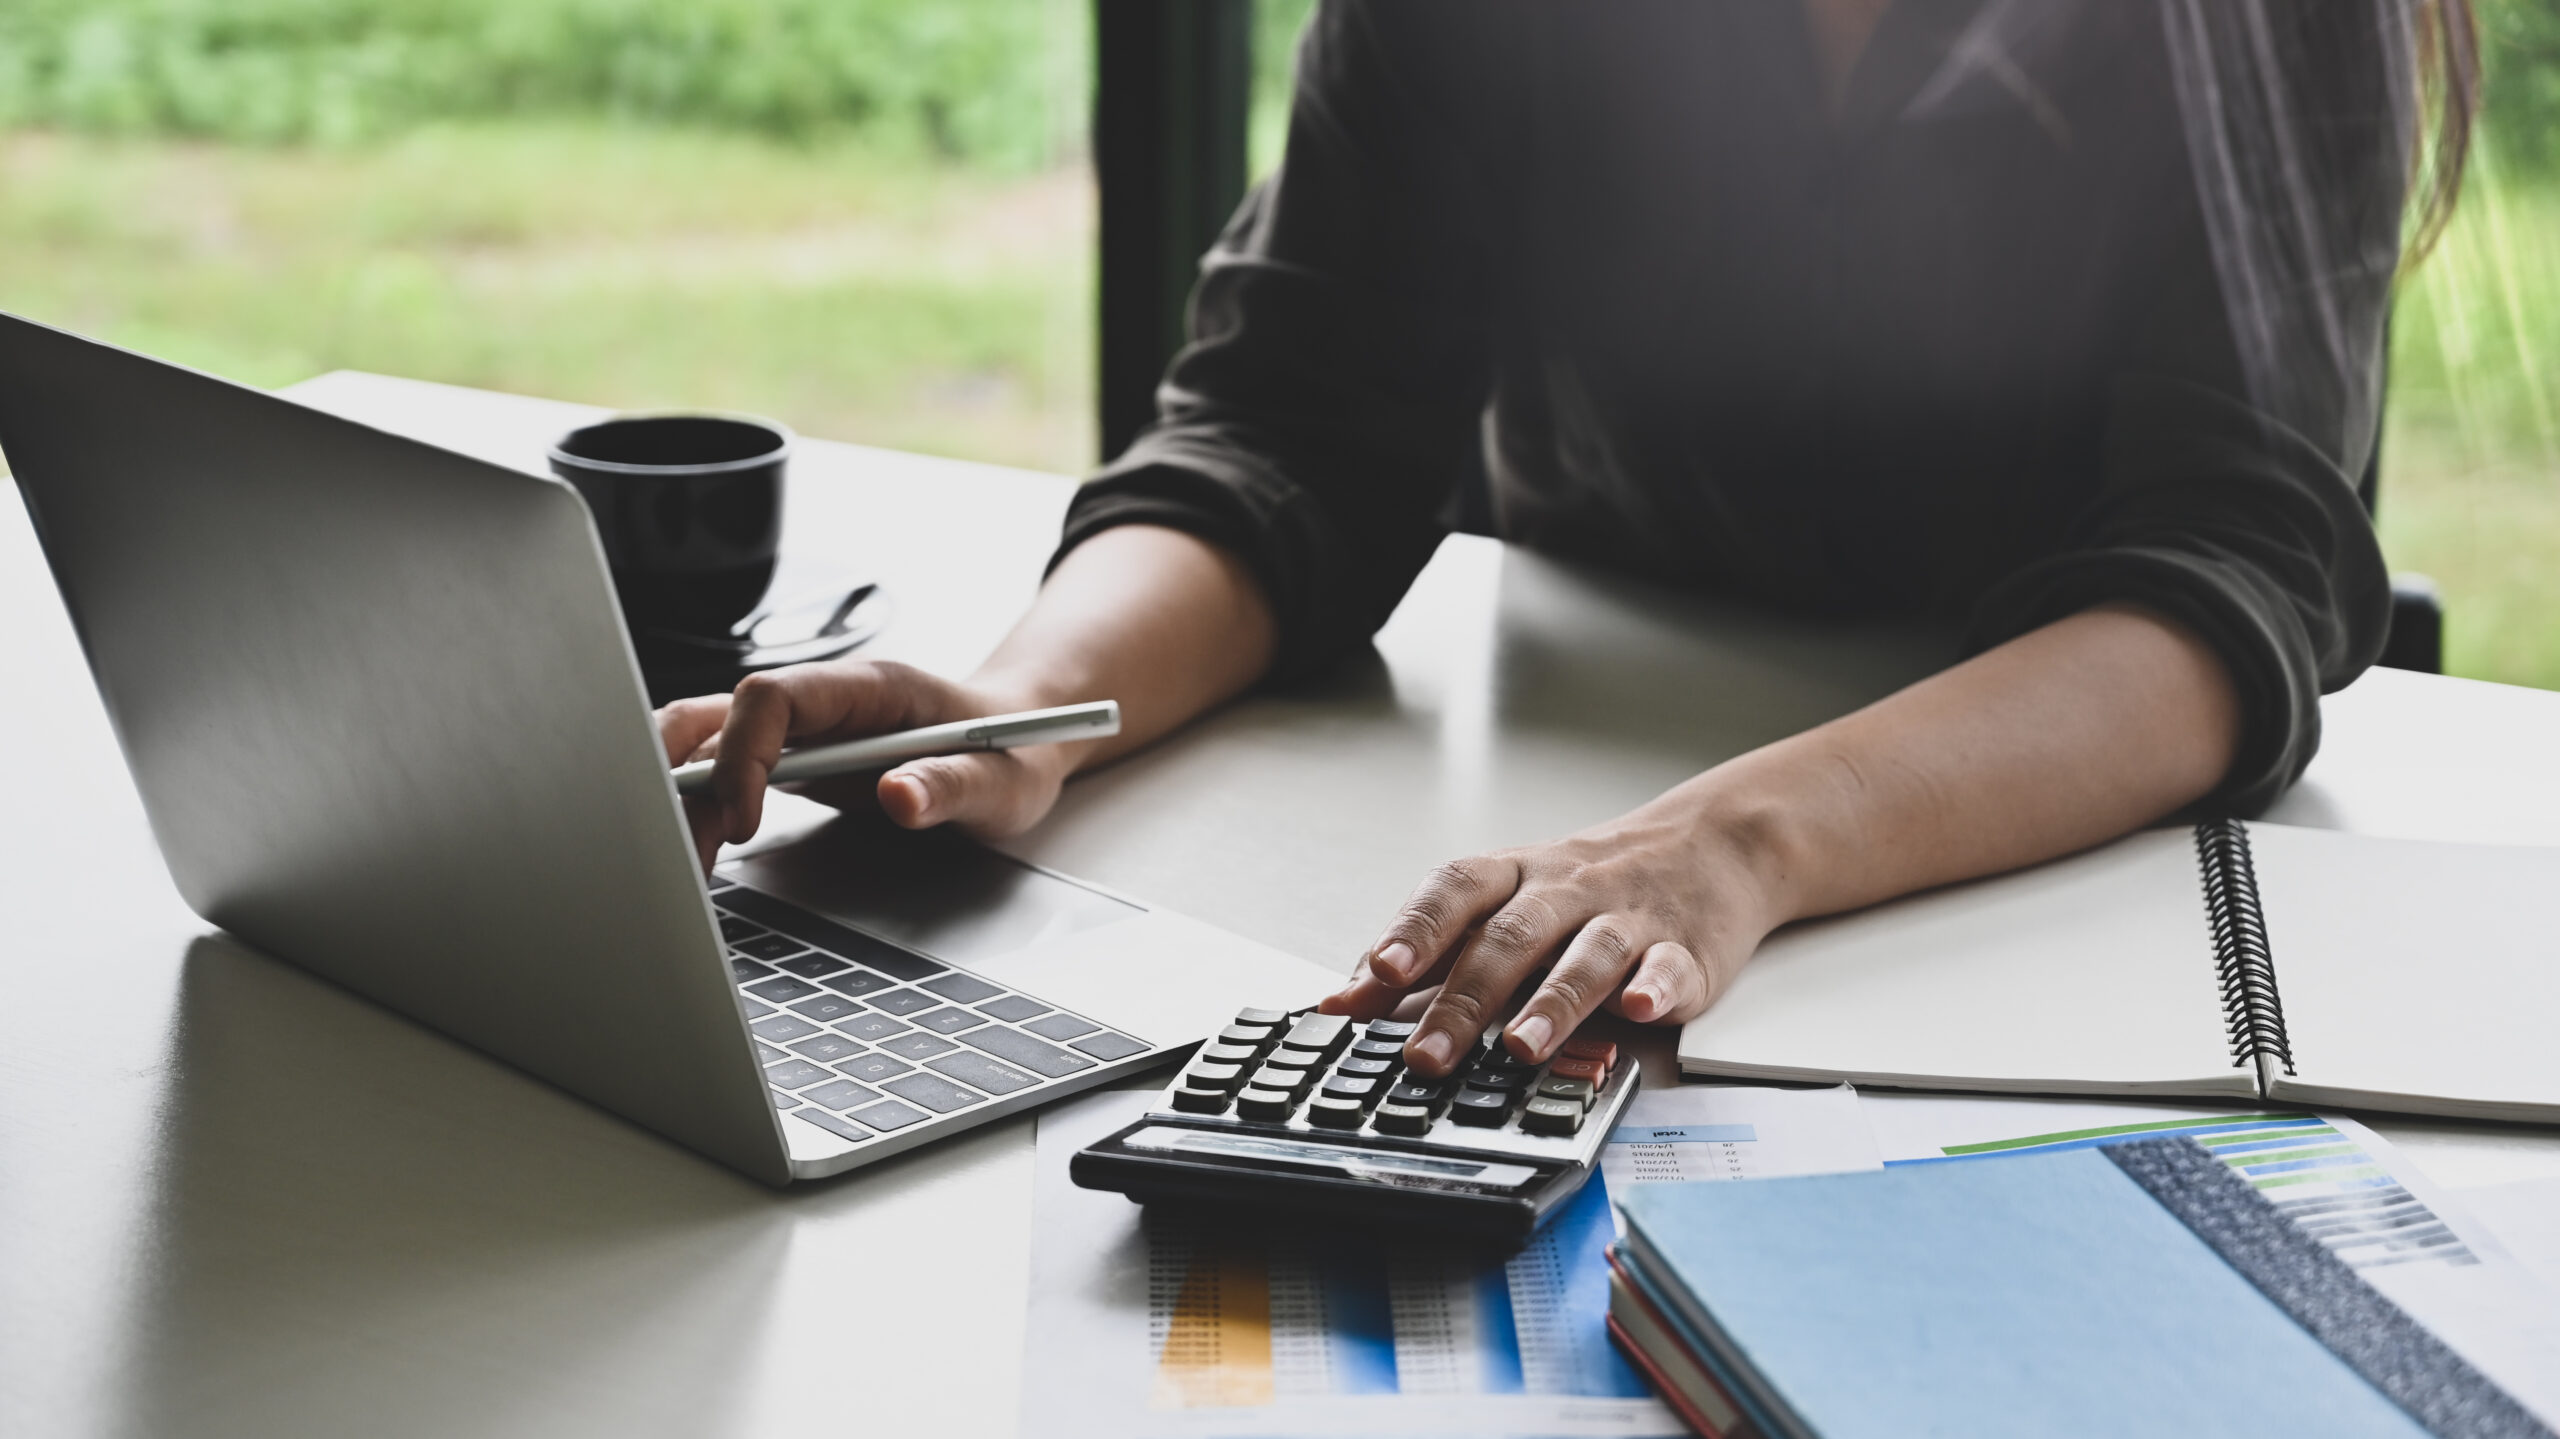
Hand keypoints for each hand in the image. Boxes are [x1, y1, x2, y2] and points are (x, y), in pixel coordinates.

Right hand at [656, 659, 1077, 870]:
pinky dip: (696, 811)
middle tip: (675, 851)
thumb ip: (954, 785)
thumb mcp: (1002, 781)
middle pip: (717, 714)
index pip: (773, 695)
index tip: (745, 819)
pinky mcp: (792, 760)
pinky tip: (692, 855)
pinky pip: (721, 773)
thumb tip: (901, 796)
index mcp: (869, 688)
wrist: (1018, 740)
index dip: (744, 752)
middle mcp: (822, 701)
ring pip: (706, 744)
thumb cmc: (1012, 752)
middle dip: (678, 774)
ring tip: (678, 867)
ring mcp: (801, 730)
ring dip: (677, 798)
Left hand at [1318, 795, 1788, 1076]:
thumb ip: (1428, 953)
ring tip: (1522, 1049)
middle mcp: (1566, 891)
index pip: (1456, 890)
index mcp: (1515, 875)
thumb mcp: (1504, 903)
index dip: (1417, 929)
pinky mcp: (1685, 950)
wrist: (1708, 846)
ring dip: (1551, 1003)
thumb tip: (1342, 1002)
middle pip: (1511, 938)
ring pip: (1585, 956)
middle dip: (1465, 999)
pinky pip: (1670, 966)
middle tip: (1428, 1054)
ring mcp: (1626, 919)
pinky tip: (1640, 1006)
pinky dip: (1656, 986)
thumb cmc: (1586, 886)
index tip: (1380, 972)